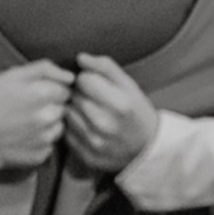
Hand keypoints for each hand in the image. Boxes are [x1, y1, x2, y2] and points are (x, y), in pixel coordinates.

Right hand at [0, 60, 70, 171]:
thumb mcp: (13, 74)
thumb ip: (45, 69)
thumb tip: (71, 77)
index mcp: (43, 94)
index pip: (66, 89)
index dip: (51, 89)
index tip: (35, 93)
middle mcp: (48, 118)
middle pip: (64, 109)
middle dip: (51, 106)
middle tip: (28, 108)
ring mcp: (44, 140)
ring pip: (58, 128)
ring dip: (48, 125)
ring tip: (24, 123)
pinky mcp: (39, 157)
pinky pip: (49, 146)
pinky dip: (39, 142)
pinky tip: (22, 137)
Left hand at [64, 53, 160, 171]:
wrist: (147, 149)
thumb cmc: (136, 111)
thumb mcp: (129, 85)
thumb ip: (105, 67)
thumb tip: (80, 58)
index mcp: (119, 104)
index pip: (83, 79)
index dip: (87, 78)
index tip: (95, 83)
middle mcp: (105, 125)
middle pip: (73, 96)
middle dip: (80, 93)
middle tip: (92, 99)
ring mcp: (94, 143)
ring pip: (67, 113)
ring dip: (74, 110)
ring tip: (89, 112)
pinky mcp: (86, 156)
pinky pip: (66, 133)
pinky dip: (73, 128)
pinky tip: (86, 127)